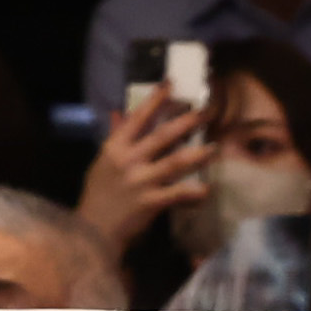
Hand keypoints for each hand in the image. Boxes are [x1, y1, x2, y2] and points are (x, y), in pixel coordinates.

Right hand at [73, 92, 215, 251]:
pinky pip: (178, 194)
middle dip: (185, 122)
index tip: (172, 84)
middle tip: (205, 112)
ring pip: (174, 162)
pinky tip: (207, 189)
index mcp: (115, 147)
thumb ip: (114, 136)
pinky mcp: (151, 202)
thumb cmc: (99, 192)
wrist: (96, 227)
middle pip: (162, 136)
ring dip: (197, 154)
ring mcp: (140, 180)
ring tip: (215, 147)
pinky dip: (194, 192)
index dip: (155, 100)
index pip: (137, 117)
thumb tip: (119, 112)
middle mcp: (128, 160)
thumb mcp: (103, 160)